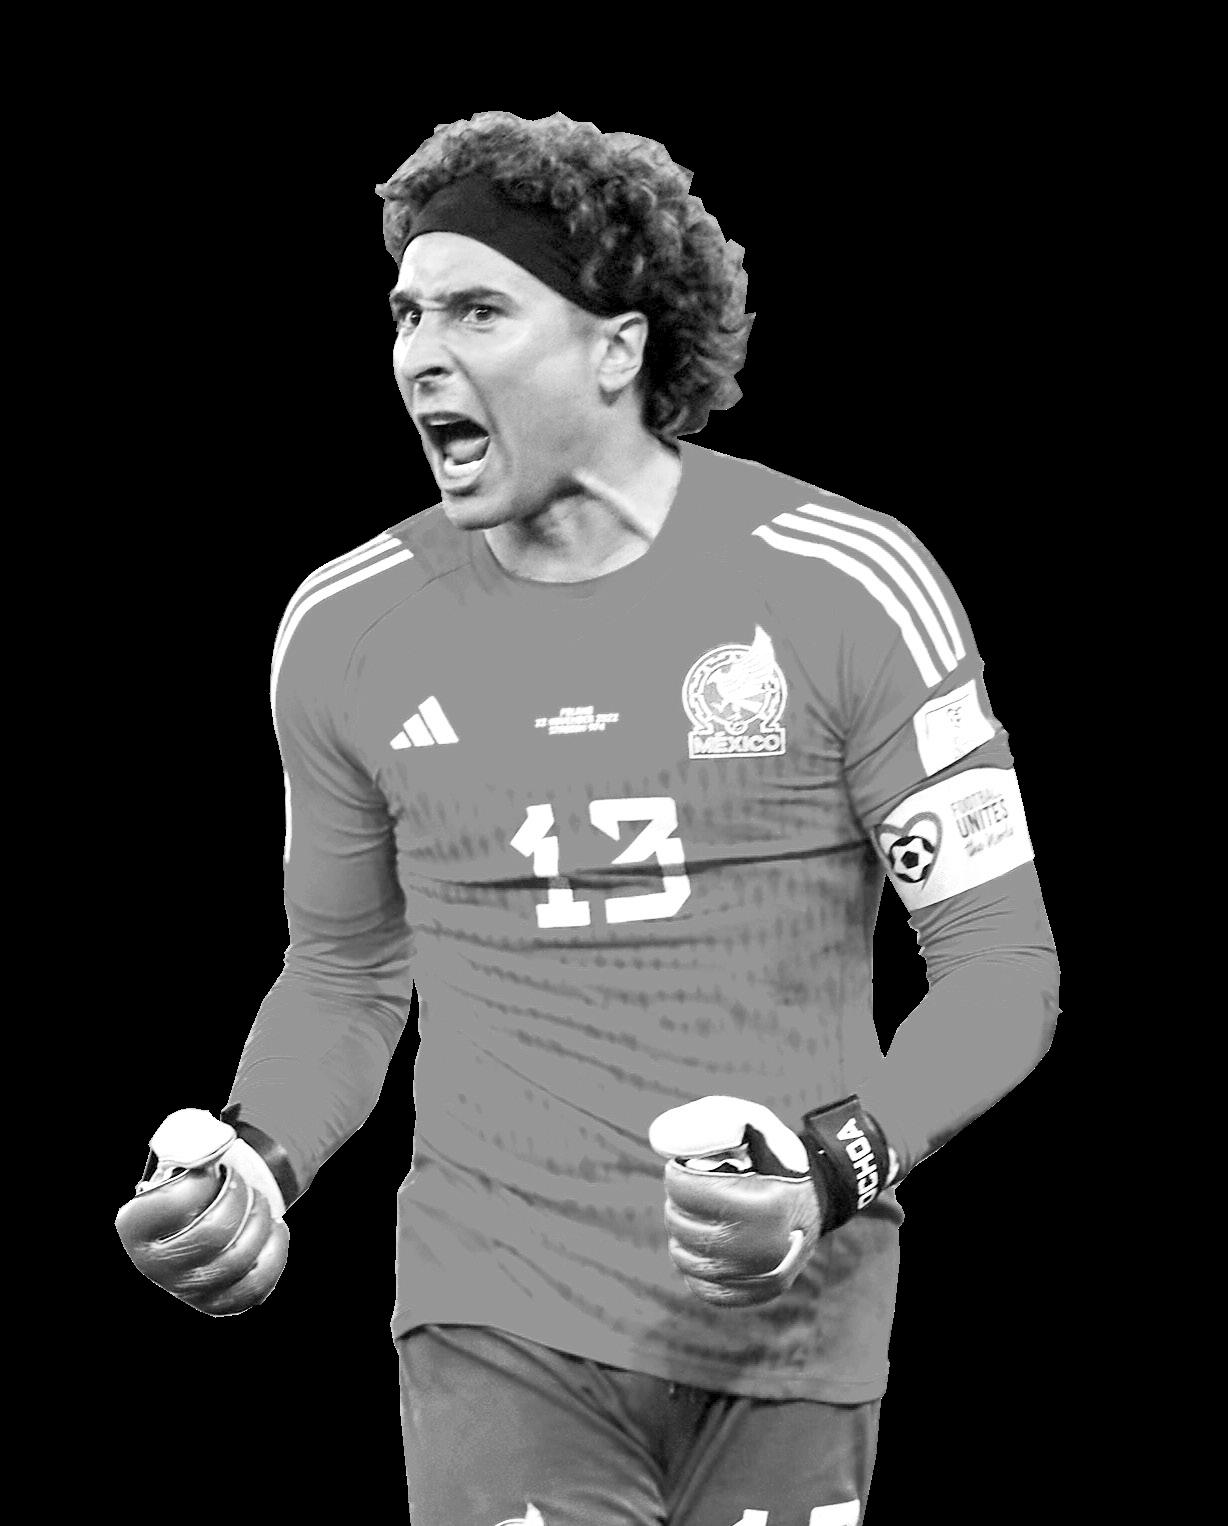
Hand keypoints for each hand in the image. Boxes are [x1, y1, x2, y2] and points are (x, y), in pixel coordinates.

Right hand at [115, 1109, 289, 1315]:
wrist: (213, 1205)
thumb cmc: (198, 1175)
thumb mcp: (186, 1152)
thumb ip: (192, 1145)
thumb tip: (212, 1149)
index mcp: (135, 1225)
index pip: (170, 1205)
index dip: (203, 1183)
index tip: (213, 1171)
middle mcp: (154, 1264)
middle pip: (210, 1235)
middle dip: (238, 1199)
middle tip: (241, 1183)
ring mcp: (186, 1289)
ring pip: (236, 1261)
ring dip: (259, 1220)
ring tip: (258, 1202)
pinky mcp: (218, 1302)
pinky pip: (256, 1286)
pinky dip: (274, 1252)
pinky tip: (274, 1230)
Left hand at [648, 1095, 820, 1307]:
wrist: (812, 1194)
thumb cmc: (770, 1154)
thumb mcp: (749, 1121)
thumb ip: (710, 1123)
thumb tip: (663, 1144)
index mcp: (764, 1204)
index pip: (685, 1191)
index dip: (677, 1174)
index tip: (685, 1169)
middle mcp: (765, 1248)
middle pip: (683, 1226)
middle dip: (678, 1203)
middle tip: (691, 1191)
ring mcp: (763, 1276)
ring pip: (687, 1260)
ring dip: (683, 1234)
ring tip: (701, 1215)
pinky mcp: (758, 1294)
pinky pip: (702, 1287)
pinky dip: (696, 1265)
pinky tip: (710, 1245)